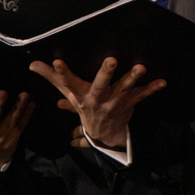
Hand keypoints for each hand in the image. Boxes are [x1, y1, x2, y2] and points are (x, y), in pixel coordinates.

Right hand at [28, 57, 164, 149]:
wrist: (102, 133)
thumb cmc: (84, 106)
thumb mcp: (68, 93)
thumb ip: (52, 77)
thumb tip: (32, 63)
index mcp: (80, 95)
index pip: (68, 82)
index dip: (61, 73)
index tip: (58, 61)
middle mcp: (97, 99)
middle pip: (100, 86)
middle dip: (105, 74)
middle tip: (111, 60)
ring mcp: (114, 102)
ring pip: (124, 89)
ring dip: (133, 78)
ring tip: (141, 67)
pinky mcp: (129, 103)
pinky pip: (141, 95)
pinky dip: (152, 89)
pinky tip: (162, 82)